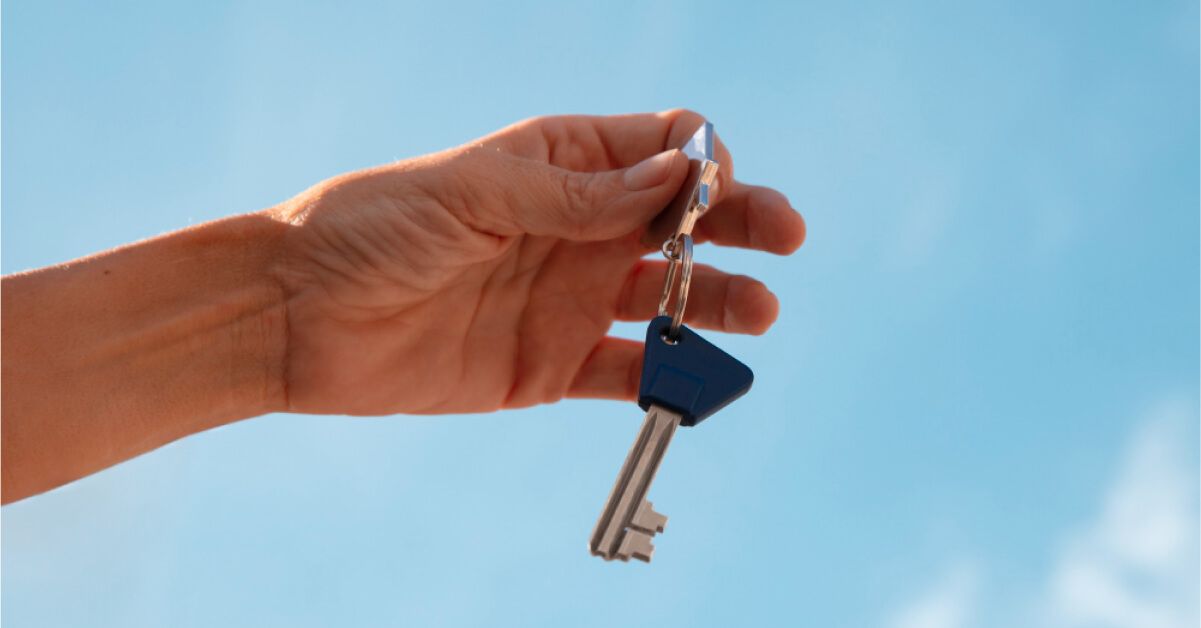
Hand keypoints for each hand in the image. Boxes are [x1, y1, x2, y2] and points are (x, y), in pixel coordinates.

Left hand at [271, 110, 805, 414]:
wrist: (300, 318)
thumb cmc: (372, 228)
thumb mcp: (473, 193)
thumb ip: (575, 195)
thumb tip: (676, 175)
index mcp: (558, 165)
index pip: (658, 147)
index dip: (698, 161)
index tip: (711, 186)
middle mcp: (576, 229)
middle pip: (683, 222)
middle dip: (740, 223)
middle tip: (784, 237)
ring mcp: (568, 298)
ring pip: (670, 297)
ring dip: (721, 301)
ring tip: (759, 313)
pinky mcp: (550, 366)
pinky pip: (628, 373)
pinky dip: (670, 378)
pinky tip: (701, 378)